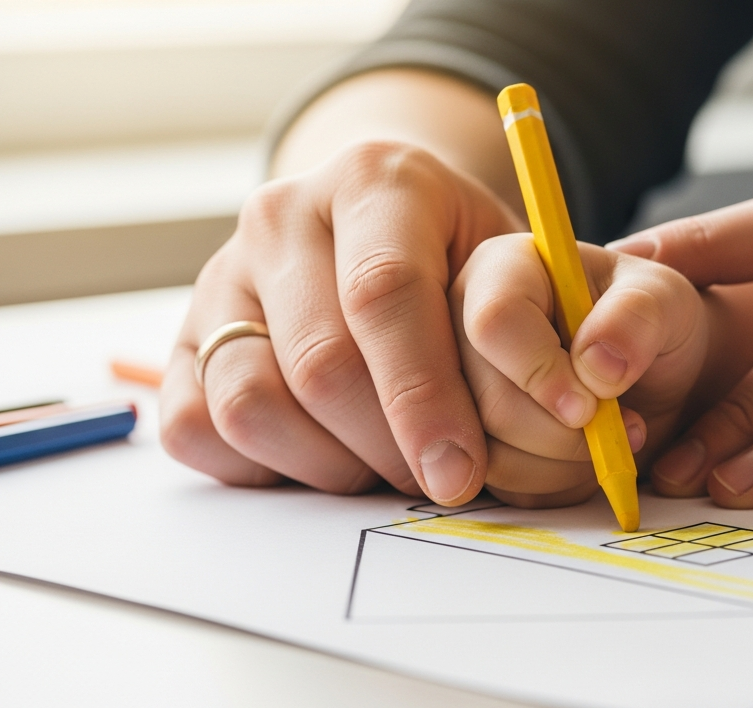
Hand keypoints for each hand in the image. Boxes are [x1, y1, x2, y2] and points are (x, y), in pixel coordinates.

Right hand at [160, 141, 521, 503]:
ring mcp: (221, 274)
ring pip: (251, 402)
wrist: (385, 231)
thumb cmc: (466, 265)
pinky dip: (263, 466)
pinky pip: (195, 427)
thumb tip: (567, 413)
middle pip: (321, 363)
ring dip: (328, 464)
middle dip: (389, 447)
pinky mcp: (185, 337)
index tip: (462, 473)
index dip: (426, 395)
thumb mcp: (519, 266)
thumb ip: (538, 325)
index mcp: (377, 180)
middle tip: (438, 482)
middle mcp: (284, 214)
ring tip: (384, 467)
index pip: (386, 292)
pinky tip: (326, 460)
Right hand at [449, 234, 708, 506]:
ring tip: (607, 438)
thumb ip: (638, 316)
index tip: (588, 406)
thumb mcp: (666, 301)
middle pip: (480, 398)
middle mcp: (458, 324)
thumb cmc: (649, 324)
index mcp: (503, 270)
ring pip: (481, 450)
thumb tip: (597, 366)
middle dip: (558, 432)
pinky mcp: (465, 440)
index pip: (493, 322)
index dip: (539, 372)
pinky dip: (548, 484)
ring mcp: (453, 386)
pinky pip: (494, 481)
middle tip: (618, 427)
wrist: (649, 375)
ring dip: (557, 463)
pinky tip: (579, 458)